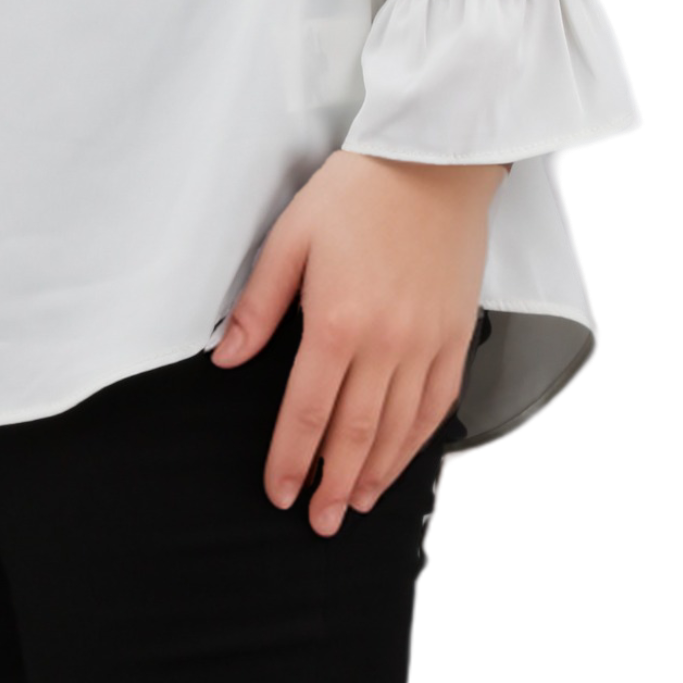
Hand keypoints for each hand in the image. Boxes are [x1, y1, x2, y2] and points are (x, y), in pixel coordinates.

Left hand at [211, 149, 503, 531]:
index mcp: (337, 323)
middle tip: (316, 520)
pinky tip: (401, 461)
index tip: (278, 492)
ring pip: (398, 429)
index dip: (289, 460)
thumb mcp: (289, 240)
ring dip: (374, 474)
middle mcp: (386, 343)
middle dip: (330, 484)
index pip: (306, 413)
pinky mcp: (456, 335)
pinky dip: (417, 441)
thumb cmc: (358, 192)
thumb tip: (226, 360)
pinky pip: (438, 403)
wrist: (433, 161)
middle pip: (355, 434)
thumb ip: (258, 308)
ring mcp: (427, 342)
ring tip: (353, 505)